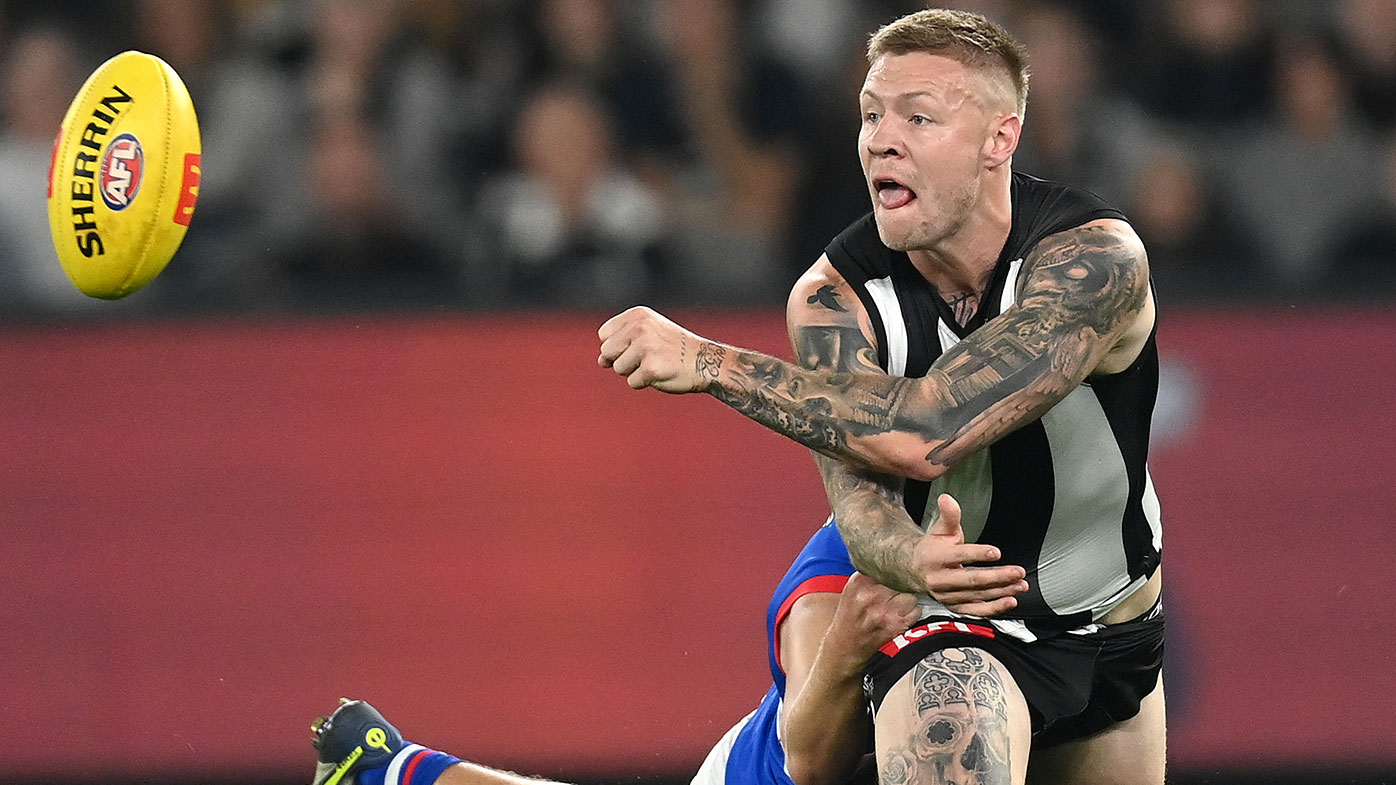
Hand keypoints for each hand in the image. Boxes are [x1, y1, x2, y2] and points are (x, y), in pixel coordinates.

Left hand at [598, 306, 713, 392]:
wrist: (705, 361)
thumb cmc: (673, 349)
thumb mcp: (647, 334)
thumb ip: (620, 343)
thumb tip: (600, 362)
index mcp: (638, 315)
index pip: (604, 335)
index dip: (617, 346)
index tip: (637, 346)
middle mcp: (640, 328)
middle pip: (606, 352)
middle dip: (622, 360)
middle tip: (648, 357)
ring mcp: (645, 348)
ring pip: (618, 369)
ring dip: (634, 372)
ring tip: (656, 364)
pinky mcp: (650, 368)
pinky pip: (632, 382)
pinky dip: (644, 383)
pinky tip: (662, 373)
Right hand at [822, 572, 921, 671]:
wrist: (843, 649)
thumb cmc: (850, 617)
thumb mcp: (853, 589)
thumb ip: (871, 573)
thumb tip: (898, 558)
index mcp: (858, 582)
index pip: (890, 565)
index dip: (898, 569)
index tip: (900, 572)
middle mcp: (869, 595)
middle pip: (903, 580)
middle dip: (904, 585)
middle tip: (899, 592)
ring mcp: (882, 613)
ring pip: (911, 596)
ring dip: (910, 601)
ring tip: (899, 606)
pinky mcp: (894, 628)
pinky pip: (915, 613)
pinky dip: (912, 614)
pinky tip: (901, 617)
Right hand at [912, 494, 1027, 616]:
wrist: (913, 570)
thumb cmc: (932, 548)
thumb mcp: (939, 529)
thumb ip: (949, 515)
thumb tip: (947, 499)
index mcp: (935, 558)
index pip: (959, 555)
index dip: (978, 554)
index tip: (996, 552)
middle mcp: (940, 579)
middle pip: (972, 579)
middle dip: (998, 576)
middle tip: (1017, 571)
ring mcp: (947, 596)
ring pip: (978, 595)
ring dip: (1002, 591)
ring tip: (1020, 584)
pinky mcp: (954, 606)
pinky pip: (976, 610)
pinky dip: (994, 608)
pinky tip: (1010, 600)